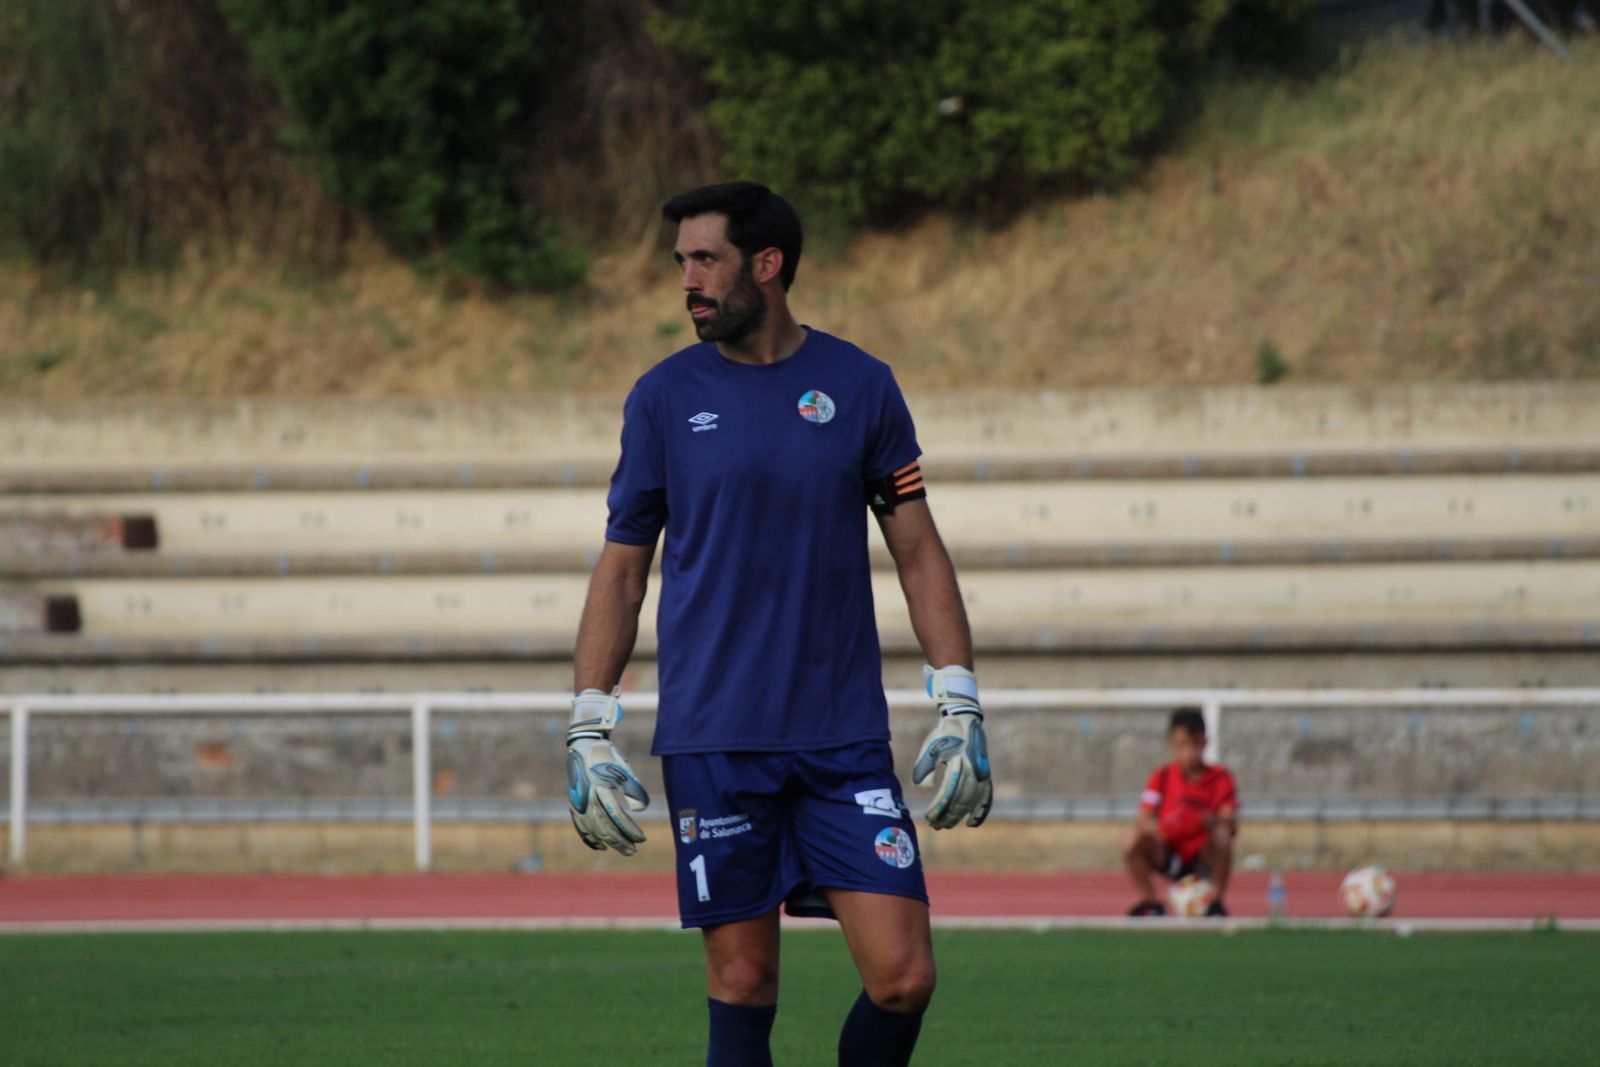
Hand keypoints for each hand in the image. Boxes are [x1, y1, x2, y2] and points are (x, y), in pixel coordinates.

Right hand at [565, 688, 649, 854]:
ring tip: (619, 849)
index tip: (642, 838)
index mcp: (600, 788)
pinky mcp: (575, 804)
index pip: (616, 816)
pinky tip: (599, 846)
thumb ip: (632, 788)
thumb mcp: (622, 768)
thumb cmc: (606, 756)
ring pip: (593, 829)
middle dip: (620, 841)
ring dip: (607, 842)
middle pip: (604, 826)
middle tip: (633, 850)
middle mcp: (587, 798)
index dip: (629, 829)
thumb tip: (640, 810)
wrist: (582, 745)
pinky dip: (589, 838)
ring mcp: (579, 802)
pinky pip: (580, 825)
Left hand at [911, 665, 992, 828]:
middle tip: (934, 825)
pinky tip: (972, 823)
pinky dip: (980, 811)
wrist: (965, 719)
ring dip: (959, 816)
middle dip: (947, 816)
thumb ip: (925, 766)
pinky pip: (986, 797)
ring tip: (947, 825)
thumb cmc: (944, 733)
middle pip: (960, 801)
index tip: (928, 817)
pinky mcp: (985, 775)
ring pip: (972, 802)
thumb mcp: (931, 745)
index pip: (948, 793)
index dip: (939, 809)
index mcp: (958, 763)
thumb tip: (922, 787)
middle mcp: (973, 771)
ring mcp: (981, 774)